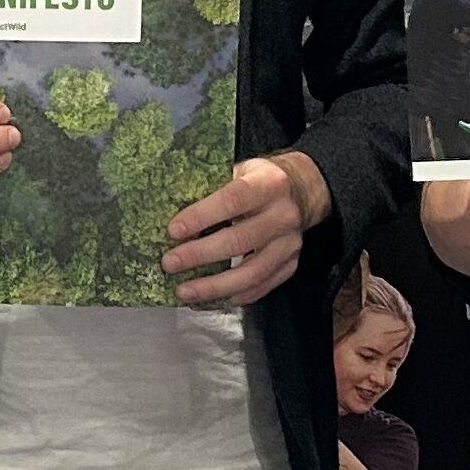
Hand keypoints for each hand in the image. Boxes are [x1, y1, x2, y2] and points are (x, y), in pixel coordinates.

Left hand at [162, 152, 322, 309]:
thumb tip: (168, 210)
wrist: (302, 191)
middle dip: (199, 255)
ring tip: (184, 291)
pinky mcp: (290, 264)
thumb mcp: (240, 170)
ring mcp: (290, 244)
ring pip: (251, 273)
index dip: (201, 216)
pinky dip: (233, 295)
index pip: (233, 200)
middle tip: (169, 263)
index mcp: (269, 183)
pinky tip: (209, 299)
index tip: (173, 230)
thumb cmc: (259, 180)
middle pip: (239, 241)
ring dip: (213, 286)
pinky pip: (261, 287)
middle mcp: (284, 215)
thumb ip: (212, 188)